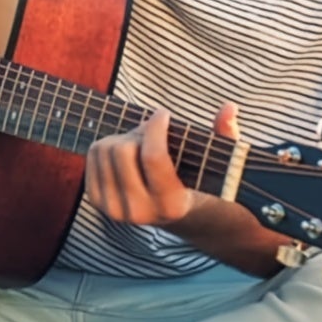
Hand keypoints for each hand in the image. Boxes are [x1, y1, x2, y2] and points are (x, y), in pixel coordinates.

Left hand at [86, 103, 240, 228]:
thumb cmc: (196, 178)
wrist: (173, 213)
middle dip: (140, 131)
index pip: (152, 157)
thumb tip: (229, 108)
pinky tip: (125, 151)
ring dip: (124, 137)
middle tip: (154, 130)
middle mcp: (138, 213)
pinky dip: (107, 144)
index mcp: (170, 205)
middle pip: (122, 150)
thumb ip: (226, 135)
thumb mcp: (216, 161)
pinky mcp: (97, 201)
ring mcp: (114, 210)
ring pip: (104, 149)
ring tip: (142, 142)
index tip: (164, 113)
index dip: (156, 126)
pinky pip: (91, 156)